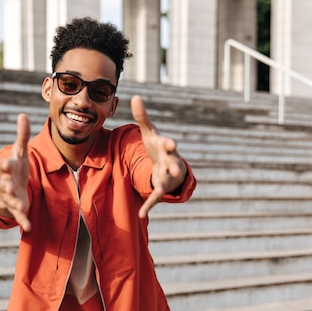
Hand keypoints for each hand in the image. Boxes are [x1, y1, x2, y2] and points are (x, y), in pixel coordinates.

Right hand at [0, 114, 31, 230]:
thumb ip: (22, 136)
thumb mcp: (19, 153)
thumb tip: (23, 114)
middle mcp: (8, 183)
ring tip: (21, 206)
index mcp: (10, 169)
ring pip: (12, 200)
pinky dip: (24, 222)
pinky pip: (20, 217)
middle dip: (7, 184)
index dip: (7, 164)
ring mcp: (12, 197)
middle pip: (6, 183)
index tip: (6, 162)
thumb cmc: (15, 169)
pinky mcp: (18, 209)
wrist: (8, 190)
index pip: (8, 165)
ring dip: (16, 202)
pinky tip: (28, 227)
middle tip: (8, 184)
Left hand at [131, 95, 186, 218]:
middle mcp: (170, 161)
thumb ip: (142, 116)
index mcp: (165, 147)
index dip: (168, 144)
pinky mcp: (162, 186)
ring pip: (169, 179)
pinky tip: (141, 214)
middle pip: (174, 162)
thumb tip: (135, 96)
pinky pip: (156, 196)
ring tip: (163, 188)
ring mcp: (167, 174)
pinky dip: (149, 205)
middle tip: (176, 168)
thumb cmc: (157, 146)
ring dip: (166, 182)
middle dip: (175, 164)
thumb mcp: (149, 132)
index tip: (171, 143)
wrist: (167, 164)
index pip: (167, 144)